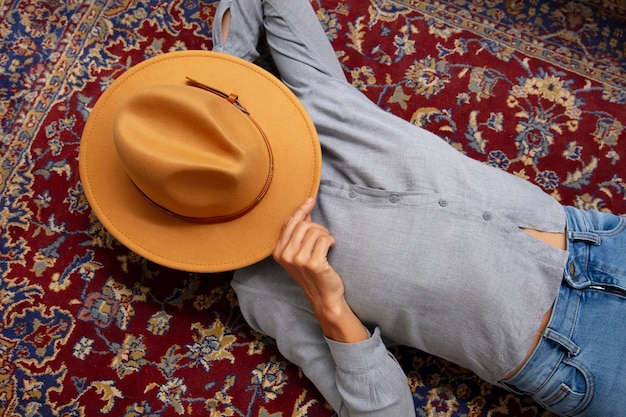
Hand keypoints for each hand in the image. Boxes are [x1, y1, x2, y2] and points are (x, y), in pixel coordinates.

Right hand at [273, 198, 367, 342]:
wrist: (324, 296)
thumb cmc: (313, 273)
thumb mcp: (300, 253)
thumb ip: (299, 234)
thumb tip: (304, 211)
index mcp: (278, 252)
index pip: (289, 223)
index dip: (300, 210)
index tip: (310, 200)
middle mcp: (285, 255)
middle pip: (302, 225)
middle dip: (316, 226)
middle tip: (324, 235)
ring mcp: (298, 260)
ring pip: (313, 230)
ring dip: (324, 234)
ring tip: (327, 243)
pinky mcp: (313, 263)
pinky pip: (324, 239)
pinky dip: (330, 240)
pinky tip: (331, 247)